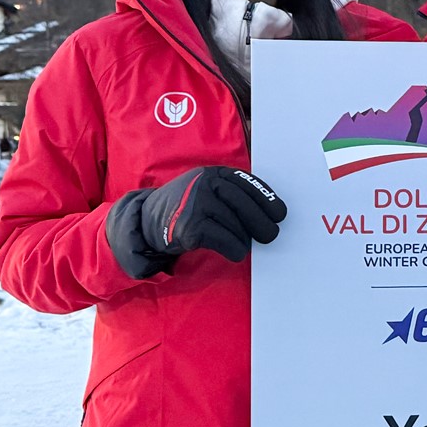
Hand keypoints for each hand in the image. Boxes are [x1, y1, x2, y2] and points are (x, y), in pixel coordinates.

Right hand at [106, 166, 286, 276]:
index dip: (266, 199)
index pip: (246, 184)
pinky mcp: (190, 227)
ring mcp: (195, 204)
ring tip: (242, 245)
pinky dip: (234, 250)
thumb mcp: (205, 191)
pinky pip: (224, 241)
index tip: (280, 214)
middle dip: (262, 223)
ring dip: (244, 240)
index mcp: (212, 173)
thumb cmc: (185, 208)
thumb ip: (230, 195)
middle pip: (244, 204)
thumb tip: (269, 215)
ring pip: (236, 226)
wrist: (146, 222)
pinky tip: (234, 253)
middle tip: (270, 235)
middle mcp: (204, 183)